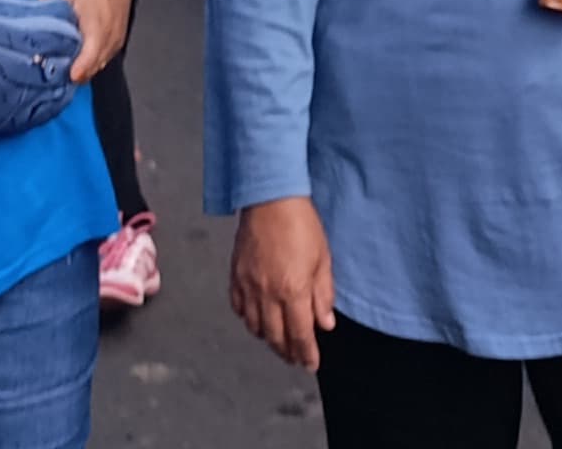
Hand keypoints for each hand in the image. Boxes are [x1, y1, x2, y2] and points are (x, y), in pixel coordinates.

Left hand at [30, 0, 142, 81]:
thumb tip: (24, 10)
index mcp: (95, 19)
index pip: (91, 53)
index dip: (78, 68)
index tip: (66, 76)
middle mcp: (109, 33)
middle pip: (93, 65)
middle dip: (74, 73)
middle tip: (52, 74)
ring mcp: (116, 38)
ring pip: (99, 65)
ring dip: (83, 70)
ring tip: (61, 70)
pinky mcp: (119, 40)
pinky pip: (105, 59)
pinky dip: (91, 63)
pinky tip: (76, 61)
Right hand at [230, 197, 339, 369]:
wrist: (270, 198)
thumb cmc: (300, 224)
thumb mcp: (323, 259)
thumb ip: (323, 295)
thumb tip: (325, 323)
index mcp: (293, 290)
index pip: (300, 335)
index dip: (306, 354)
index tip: (310, 364)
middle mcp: (268, 293)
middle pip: (276, 337)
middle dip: (287, 352)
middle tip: (295, 359)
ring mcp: (248, 286)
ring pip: (255, 327)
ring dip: (268, 339)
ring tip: (279, 342)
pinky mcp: (235, 276)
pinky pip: (239, 309)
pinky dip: (249, 320)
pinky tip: (258, 320)